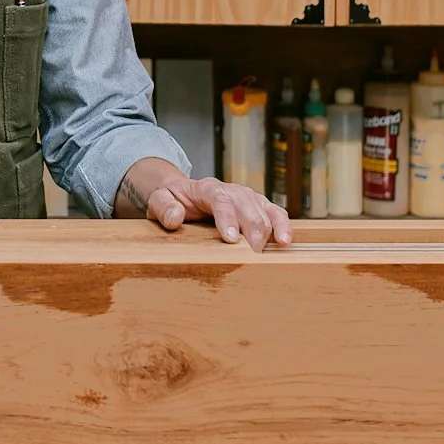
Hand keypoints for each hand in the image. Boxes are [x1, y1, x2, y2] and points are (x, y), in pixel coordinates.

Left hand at [116, 158, 291, 250]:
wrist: (181, 193)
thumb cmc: (171, 200)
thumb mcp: (158, 200)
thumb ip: (163, 207)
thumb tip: (175, 217)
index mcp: (207, 188)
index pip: (220, 199)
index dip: (227, 218)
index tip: (230, 239)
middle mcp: (231, 190)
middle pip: (247, 205)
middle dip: (252, 229)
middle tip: (251, 255)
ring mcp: (247, 198)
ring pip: (265, 209)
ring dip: (271, 228)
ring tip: (274, 248)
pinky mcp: (258, 208)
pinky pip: (275, 214)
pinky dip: (283, 226)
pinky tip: (285, 242)